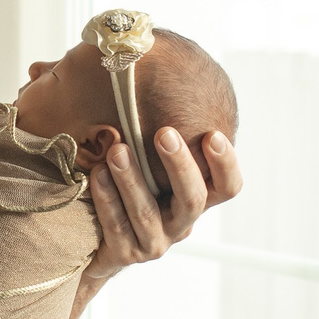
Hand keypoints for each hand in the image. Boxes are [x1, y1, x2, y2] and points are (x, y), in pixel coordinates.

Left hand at [85, 127, 241, 291]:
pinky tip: (96, 174)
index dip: (225, 164)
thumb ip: (151, 119)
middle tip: (164, 133)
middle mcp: (181, 221)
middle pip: (193, 198)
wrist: (91, 233)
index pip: (227, 185)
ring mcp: (156, 240)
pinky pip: (118, 227)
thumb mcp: (143, 150)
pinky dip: (108, 199)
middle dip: (180, 165)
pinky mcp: (127, 253)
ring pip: (149, 213)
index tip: (213, 134)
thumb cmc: (123, 178)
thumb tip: (145, 65)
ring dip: (133, 179)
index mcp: (195, 195)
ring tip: (117, 150)